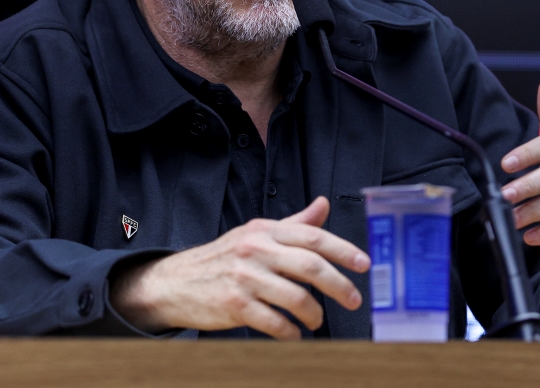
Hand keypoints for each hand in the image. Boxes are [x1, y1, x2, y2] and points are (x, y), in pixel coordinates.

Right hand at [110, 196, 369, 338]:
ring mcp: (244, 278)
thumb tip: (323, 205)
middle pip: (311, 266)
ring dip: (314, 314)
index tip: (364, 264)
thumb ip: (293, 223)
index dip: (343, 250)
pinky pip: (274, 322)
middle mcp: (255, 249)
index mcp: (264, 230)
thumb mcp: (256, 233)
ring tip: (316, 320)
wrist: (176, 282)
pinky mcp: (234, 305)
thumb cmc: (223, 258)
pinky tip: (294, 334)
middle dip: (339, 286)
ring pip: (296, 298)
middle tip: (353, 300)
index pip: (313, 237)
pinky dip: (290, 332)